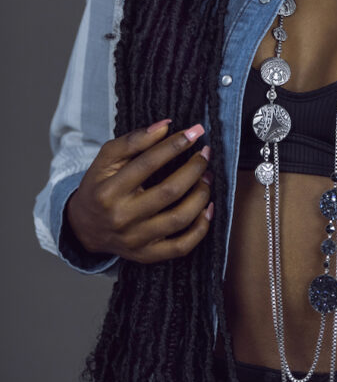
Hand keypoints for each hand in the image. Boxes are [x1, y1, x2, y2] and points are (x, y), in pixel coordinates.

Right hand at [65, 120, 213, 263]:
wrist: (84, 228)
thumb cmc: (100, 187)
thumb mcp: (106, 160)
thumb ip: (134, 141)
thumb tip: (166, 126)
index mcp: (108, 191)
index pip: (148, 163)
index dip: (175, 144)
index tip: (195, 132)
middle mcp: (122, 218)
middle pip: (169, 191)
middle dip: (194, 168)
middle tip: (206, 154)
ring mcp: (135, 240)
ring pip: (179, 218)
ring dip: (201, 195)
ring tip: (207, 177)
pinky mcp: (146, 255)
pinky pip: (181, 247)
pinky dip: (201, 228)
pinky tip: (208, 208)